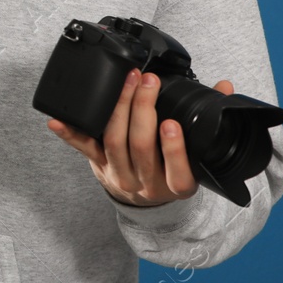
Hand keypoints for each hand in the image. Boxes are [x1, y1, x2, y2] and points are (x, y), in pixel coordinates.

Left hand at [47, 71, 235, 206]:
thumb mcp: (200, 155)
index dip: (173, 148)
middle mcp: (147, 184)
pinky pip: (82, 148)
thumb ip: (211, 120)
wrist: (149, 201)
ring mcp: (120, 176)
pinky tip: (56, 120)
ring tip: (127, 82)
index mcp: (178, 185)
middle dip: (142, 110)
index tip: (172, 123)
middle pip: (140, 147)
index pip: (177, 171)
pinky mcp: (99, 165)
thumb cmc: (175, 169)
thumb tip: (226, 86)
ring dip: (118, 108)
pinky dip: (69, 133)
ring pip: (114, 142)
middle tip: (147, 81)